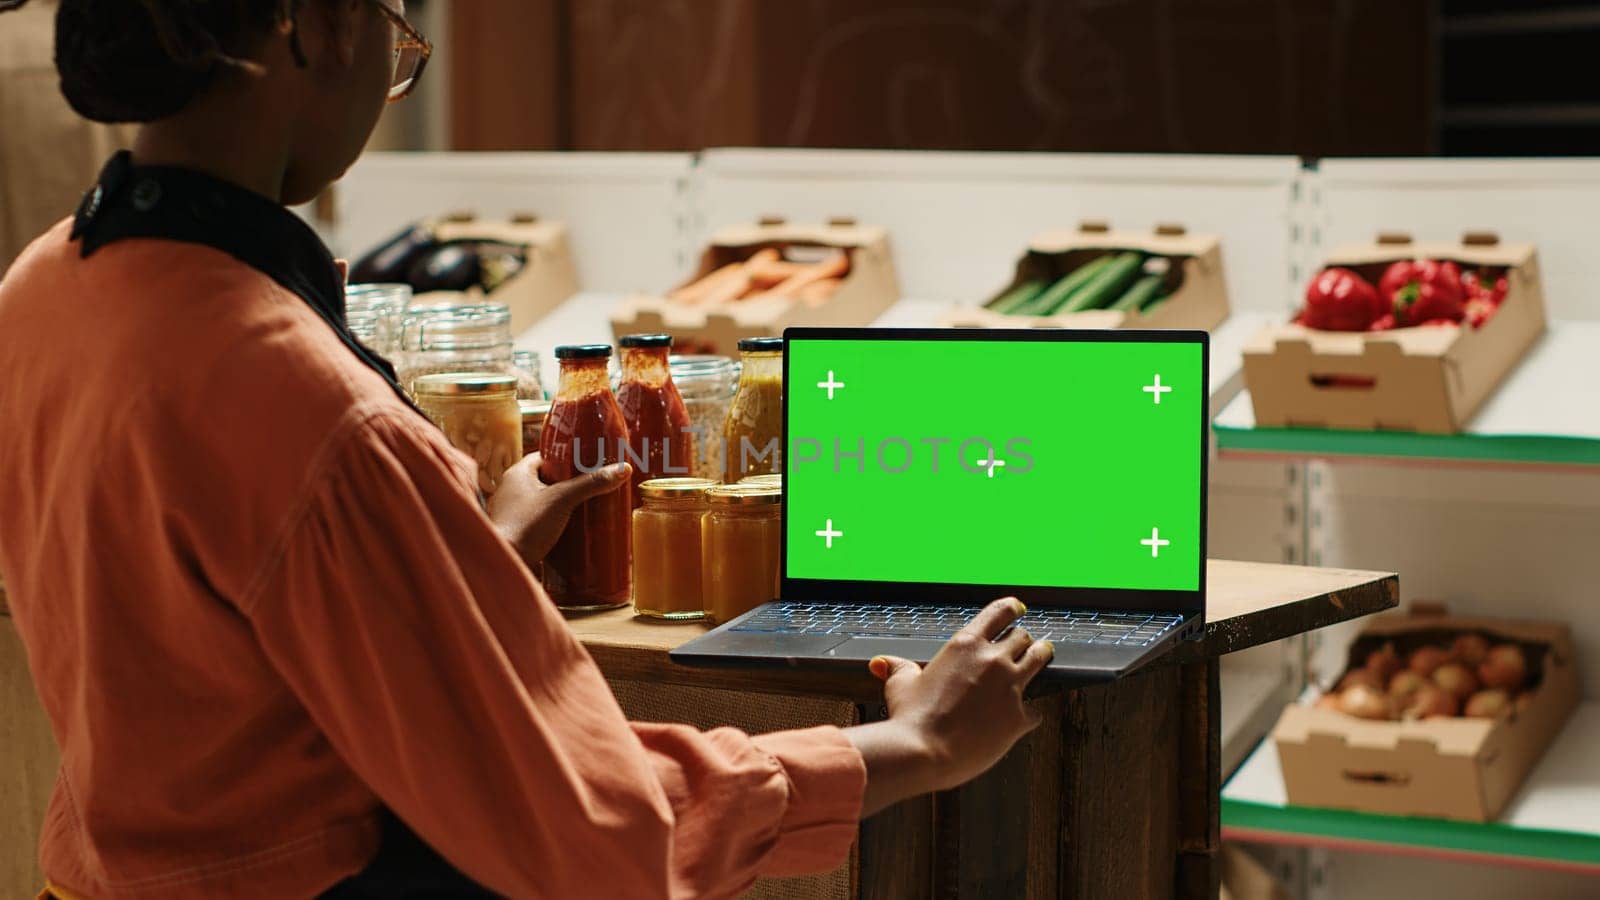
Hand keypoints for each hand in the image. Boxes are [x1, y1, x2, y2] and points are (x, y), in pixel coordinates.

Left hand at [486, 454, 630, 565]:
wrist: (505, 562)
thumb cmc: (526, 526)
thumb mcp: (563, 501)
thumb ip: (591, 484)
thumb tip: (623, 469)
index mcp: (517, 474)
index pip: (544, 456)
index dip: (565, 458)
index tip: (586, 463)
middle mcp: (510, 490)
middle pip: (545, 479)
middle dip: (567, 483)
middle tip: (590, 486)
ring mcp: (511, 512)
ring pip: (541, 500)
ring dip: (561, 503)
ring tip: (584, 507)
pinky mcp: (516, 531)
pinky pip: (537, 520)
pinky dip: (553, 521)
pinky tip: (569, 528)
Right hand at [846, 597, 1051, 813]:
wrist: (923, 752)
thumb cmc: (910, 718)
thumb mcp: (900, 685)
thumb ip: (898, 668)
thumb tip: (881, 662)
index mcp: (965, 645)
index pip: (998, 613)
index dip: (1011, 608)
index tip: (1018, 608)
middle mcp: (993, 660)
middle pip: (1023, 637)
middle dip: (1025, 640)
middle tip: (1027, 644)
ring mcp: (1010, 687)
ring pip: (1040, 659)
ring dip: (1042, 657)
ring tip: (1044, 657)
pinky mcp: (1020, 716)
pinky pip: (1036, 709)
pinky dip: (1030, 713)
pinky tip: (1024, 719)